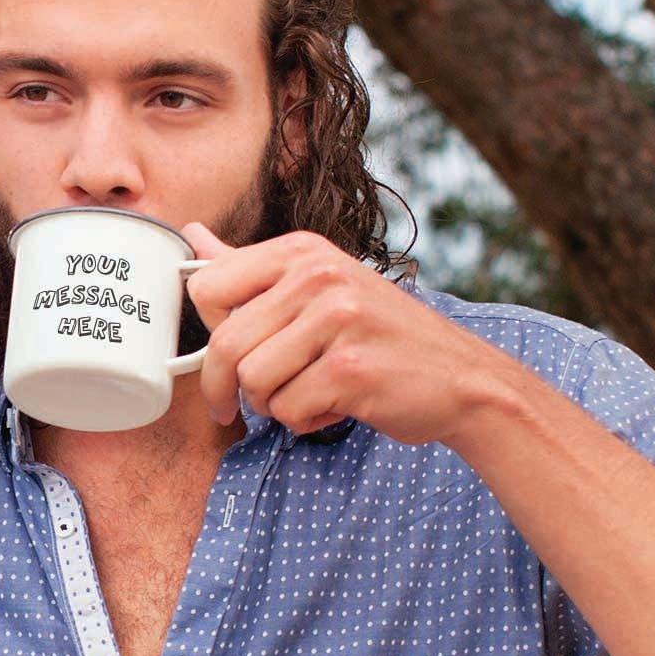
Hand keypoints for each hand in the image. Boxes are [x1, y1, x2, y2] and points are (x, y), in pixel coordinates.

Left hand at [180, 223, 514, 446]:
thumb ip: (251, 268)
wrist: (462, 378)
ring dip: (272, 404)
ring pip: (254, 381)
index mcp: (302, 251)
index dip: (211, 329)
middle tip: (232, 406)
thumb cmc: (381, 336)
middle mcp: (319, 276)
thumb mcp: (320, 286)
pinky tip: (336, 405)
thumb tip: (192, 235)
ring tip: (308, 393)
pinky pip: (288, 409)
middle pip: (225, 342)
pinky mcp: (352, 368)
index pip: (208, 286)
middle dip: (223, 386)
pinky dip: (304, 420)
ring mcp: (338, 320)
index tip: (227, 353)